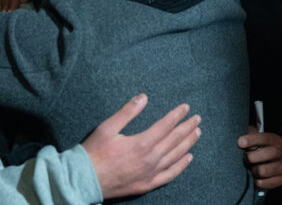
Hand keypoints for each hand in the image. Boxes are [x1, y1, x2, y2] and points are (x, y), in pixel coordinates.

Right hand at [83, 94, 200, 198]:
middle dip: (187, 127)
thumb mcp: (107, 127)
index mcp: (142, 143)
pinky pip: (169, 175)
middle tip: (197, 119)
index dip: (177, 115)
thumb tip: (143, 97)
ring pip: (176, 156)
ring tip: (197, 133)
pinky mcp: (147, 184)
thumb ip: (127, 112)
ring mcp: (150, 173)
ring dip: (188, 143)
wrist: (83, 180)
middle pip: (175, 140)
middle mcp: (150, 159)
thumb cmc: (94, 152)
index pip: (166, 125)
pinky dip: (180, 166)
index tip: (186, 108)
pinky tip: (188, 158)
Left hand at [238, 128, 281, 188]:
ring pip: (271, 169)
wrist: (255, 163)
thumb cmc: (251, 149)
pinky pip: (274, 181)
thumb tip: (241, 142)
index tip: (240, 142)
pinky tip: (255, 179)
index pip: (266, 138)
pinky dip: (261, 182)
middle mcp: (280, 153)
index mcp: (274, 140)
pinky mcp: (279, 179)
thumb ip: (247, 140)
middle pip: (273, 152)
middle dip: (255, 156)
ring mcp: (281, 166)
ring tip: (250, 169)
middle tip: (245, 158)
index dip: (253, 140)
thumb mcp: (249, 141)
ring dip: (257, 170)